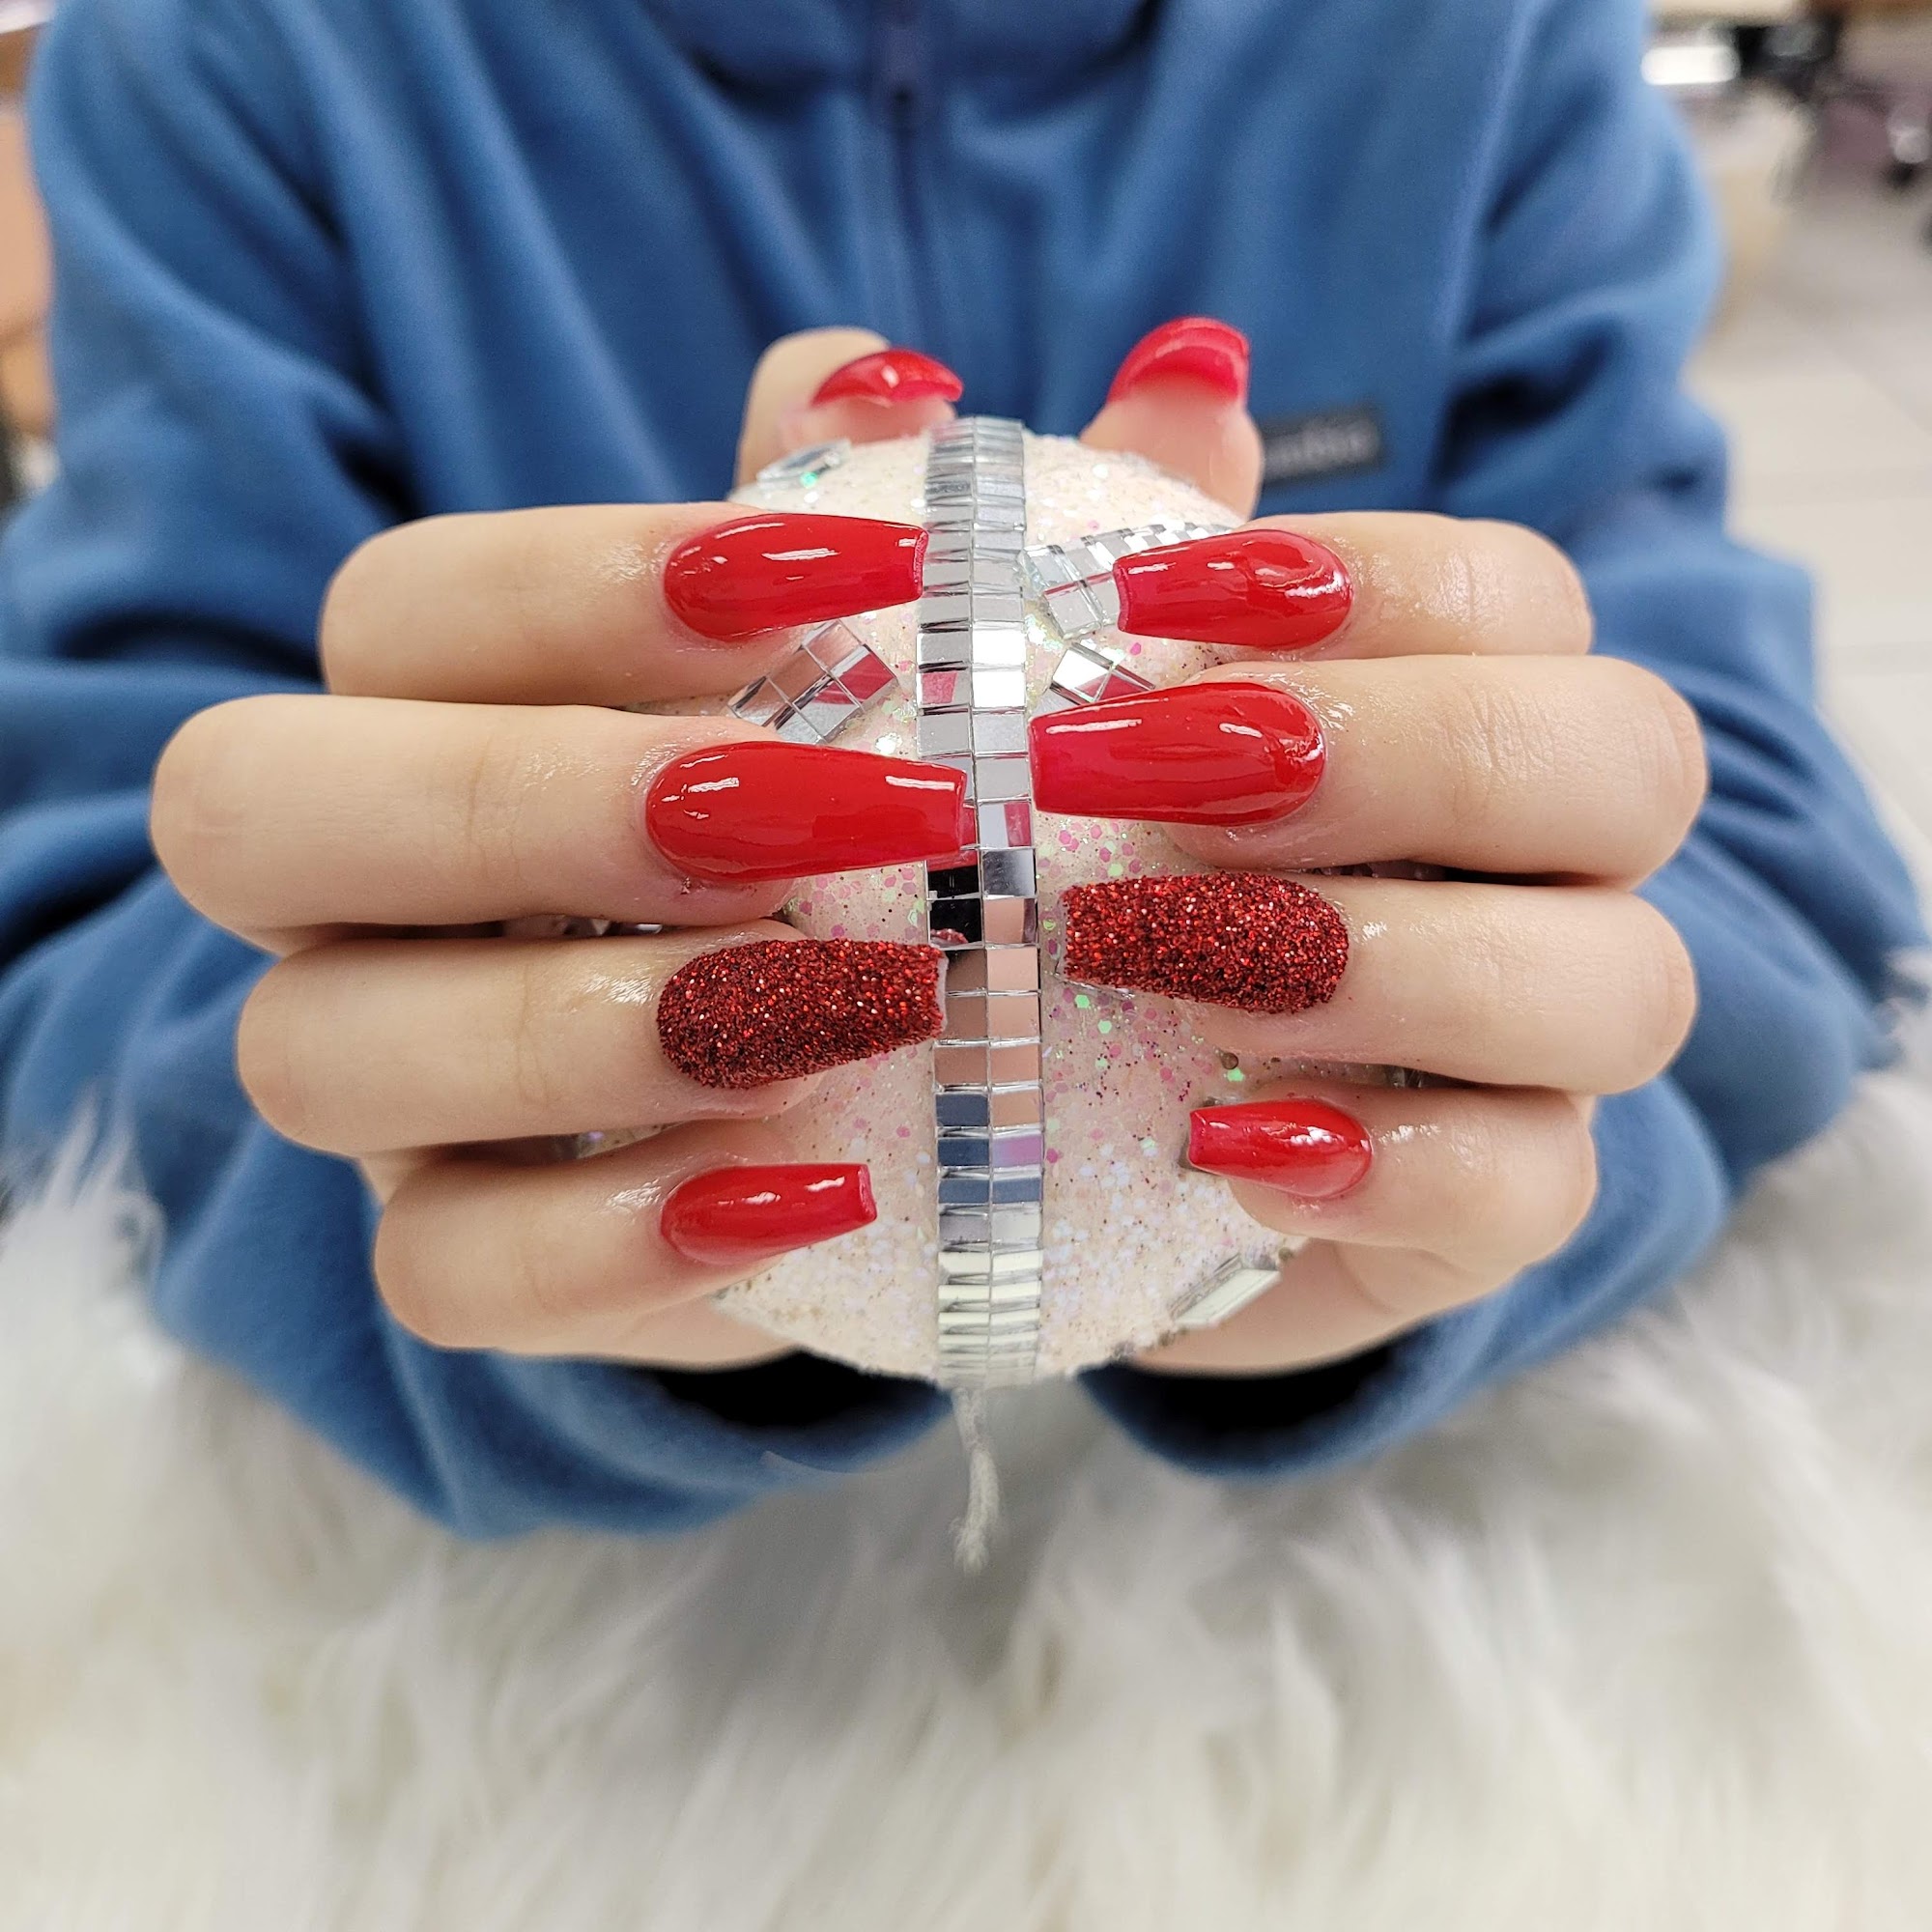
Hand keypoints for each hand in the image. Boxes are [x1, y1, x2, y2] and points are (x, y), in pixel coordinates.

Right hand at [152, 328, 982, 1366]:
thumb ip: (1030, 554)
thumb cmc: (896, 837)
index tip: (858, 583)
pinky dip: (617, 1247)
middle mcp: (355, 888)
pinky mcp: (449, 1253)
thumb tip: (1183, 385)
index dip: (602, 580)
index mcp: (439, 702)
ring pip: (318, 1053)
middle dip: (532, 799)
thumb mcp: (959, 686)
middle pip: (255, 807)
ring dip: (579, 1034)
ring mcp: (380, 1082)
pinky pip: (442, 1276)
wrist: (872, 1090)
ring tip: (856, 1016)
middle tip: (817, 818)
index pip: (416, 602)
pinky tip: (825, 1199)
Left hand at [1035, 349, 1704, 1373]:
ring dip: (1394, 957)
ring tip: (1160, 961)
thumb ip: (967, 546)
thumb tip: (931, 368)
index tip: (1139, 612)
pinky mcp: (1479, 1214)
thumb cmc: (1016, 883)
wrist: (1018, 1144)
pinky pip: (1538, 1192)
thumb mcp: (963, 712)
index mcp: (1442, 705)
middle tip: (1166, 777)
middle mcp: (1532, 867)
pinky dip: (1399, 1168)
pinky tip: (1225, 1150)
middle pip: (1625, 760)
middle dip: (1409, 751)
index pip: (1515, 596)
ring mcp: (1529, 1053)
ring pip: (1621, 982)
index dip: (1366, 583)